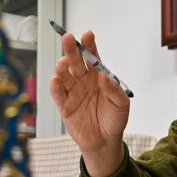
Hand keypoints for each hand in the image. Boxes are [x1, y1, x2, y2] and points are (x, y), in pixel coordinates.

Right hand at [49, 30, 129, 176]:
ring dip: (62, 67)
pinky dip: (55, 87)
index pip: (92, 57)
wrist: (105, 141)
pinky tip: (55, 80)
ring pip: (64, 75)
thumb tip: (104, 75)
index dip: (89, 45)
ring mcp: (72, 92)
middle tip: (68, 38)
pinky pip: (58, 94)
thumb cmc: (114, 119)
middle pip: (75, 61)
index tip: (87, 34)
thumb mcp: (121, 103)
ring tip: (63, 62)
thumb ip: (114, 88)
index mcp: (98, 76)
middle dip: (71, 49)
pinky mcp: (64, 106)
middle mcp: (83, 80)